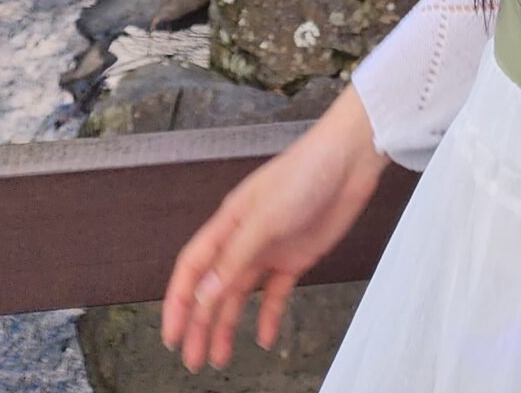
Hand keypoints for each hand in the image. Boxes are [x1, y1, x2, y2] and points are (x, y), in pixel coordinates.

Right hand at [160, 81, 389, 372]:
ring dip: (228, 326)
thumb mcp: (264, 218)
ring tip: (219, 358)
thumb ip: (234, 258)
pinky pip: (275, 294)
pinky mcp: (295, 257)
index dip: (178, 302)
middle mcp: (244, 238)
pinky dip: (268, 316)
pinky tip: (265, 337)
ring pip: (240, 295)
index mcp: (228, 224)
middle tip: (193, 359)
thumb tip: (204, 294)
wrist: (349, 161)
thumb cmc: (304, 172)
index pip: (193, 268)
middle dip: (199, 324)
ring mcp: (269, 249)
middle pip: (213, 288)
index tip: (171, 336)